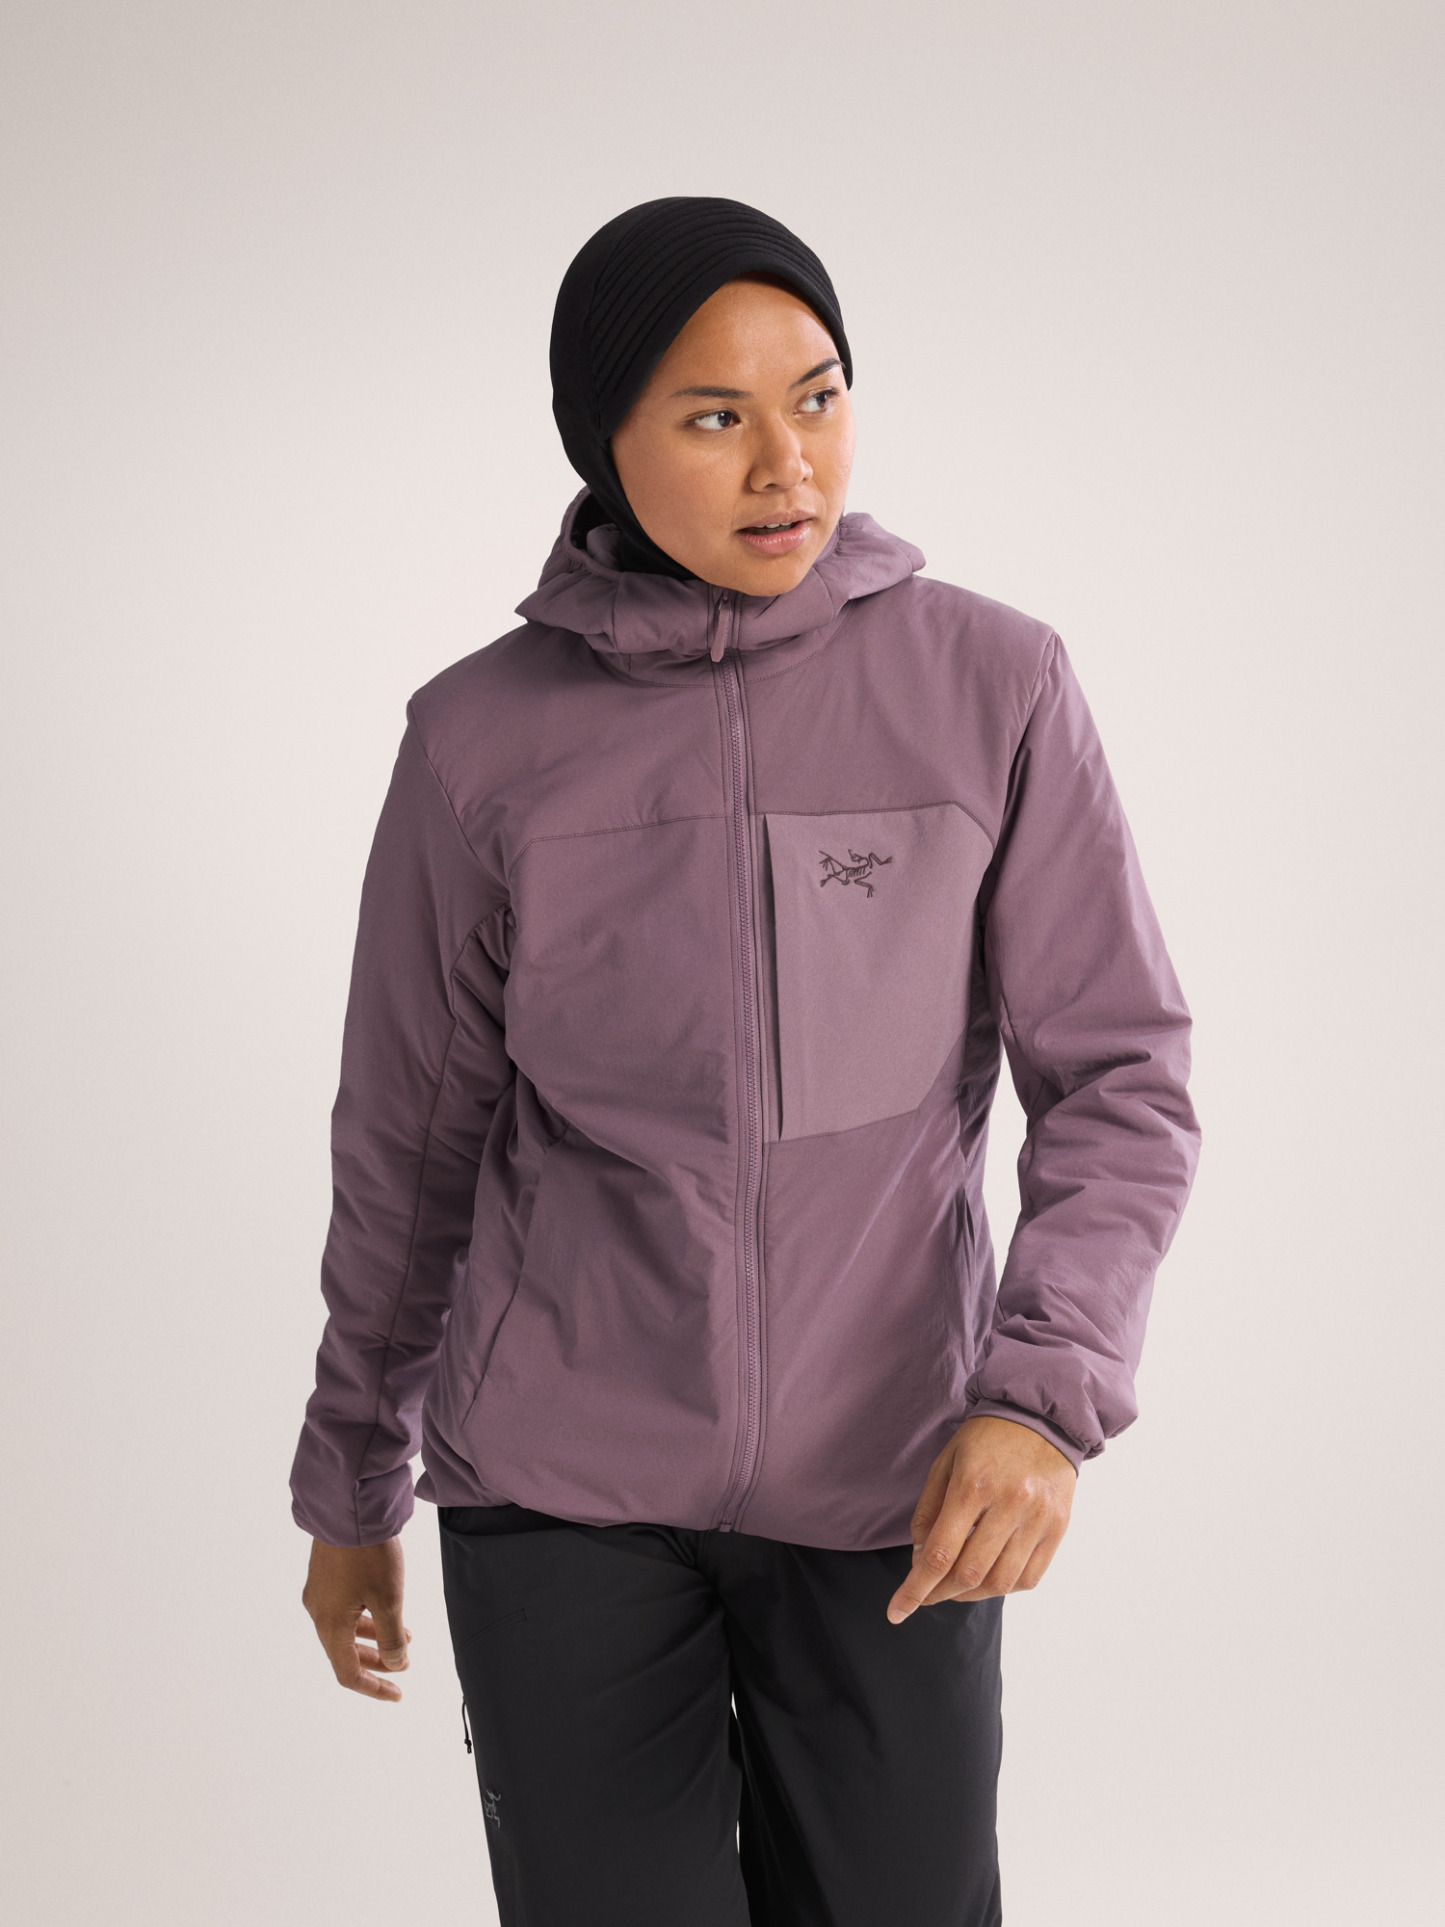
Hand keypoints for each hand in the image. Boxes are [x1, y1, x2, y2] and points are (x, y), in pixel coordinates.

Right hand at [302, 1536, 412, 1699]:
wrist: (347, 1507)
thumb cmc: (367, 1554)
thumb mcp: (388, 1599)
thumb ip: (392, 1638)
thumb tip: (397, 1664)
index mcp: (329, 1625)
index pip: (347, 1673)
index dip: (373, 1688)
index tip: (397, 1693)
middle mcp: (319, 1611)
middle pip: (345, 1652)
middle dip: (376, 1663)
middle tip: (402, 1666)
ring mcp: (320, 1591)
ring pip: (346, 1628)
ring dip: (374, 1637)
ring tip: (405, 1636)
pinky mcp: (326, 1573)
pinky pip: (344, 1607)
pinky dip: (367, 1616)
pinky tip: (387, 1607)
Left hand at [886, 1415, 1076, 1622]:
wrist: (1041, 1416)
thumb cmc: (986, 1438)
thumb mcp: (946, 1462)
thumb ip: (929, 1511)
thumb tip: (919, 1558)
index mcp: (972, 1485)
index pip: (940, 1555)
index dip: (915, 1589)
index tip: (897, 1611)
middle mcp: (1008, 1505)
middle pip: (969, 1574)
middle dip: (939, 1593)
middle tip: (925, 1593)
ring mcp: (1037, 1518)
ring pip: (1000, 1583)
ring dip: (970, 1595)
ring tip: (955, 1587)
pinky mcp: (1058, 1527)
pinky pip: (1029, 1577)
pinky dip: (1004, 1587)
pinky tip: (988, 1577)